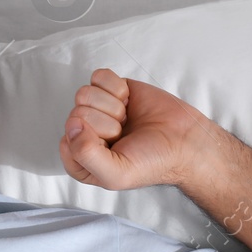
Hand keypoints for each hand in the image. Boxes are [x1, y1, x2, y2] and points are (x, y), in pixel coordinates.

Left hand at [58, 68, 210, 191]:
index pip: (67, 140)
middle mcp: (85, 133)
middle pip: (76, 114)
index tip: (112, 147)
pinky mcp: (111, 89)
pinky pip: (99, 77)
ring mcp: (97, 109)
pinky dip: (117, 87)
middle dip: (105, 123)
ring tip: (126, 119)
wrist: (184, 141)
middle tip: (124, 133)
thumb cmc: (152, 162)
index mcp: (80, 159)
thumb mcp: (116, 174)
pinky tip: (129, 101)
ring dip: (112, 106)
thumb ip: (85, 156)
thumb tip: (72, 125)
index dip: (91, 141)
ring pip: (84, 94)